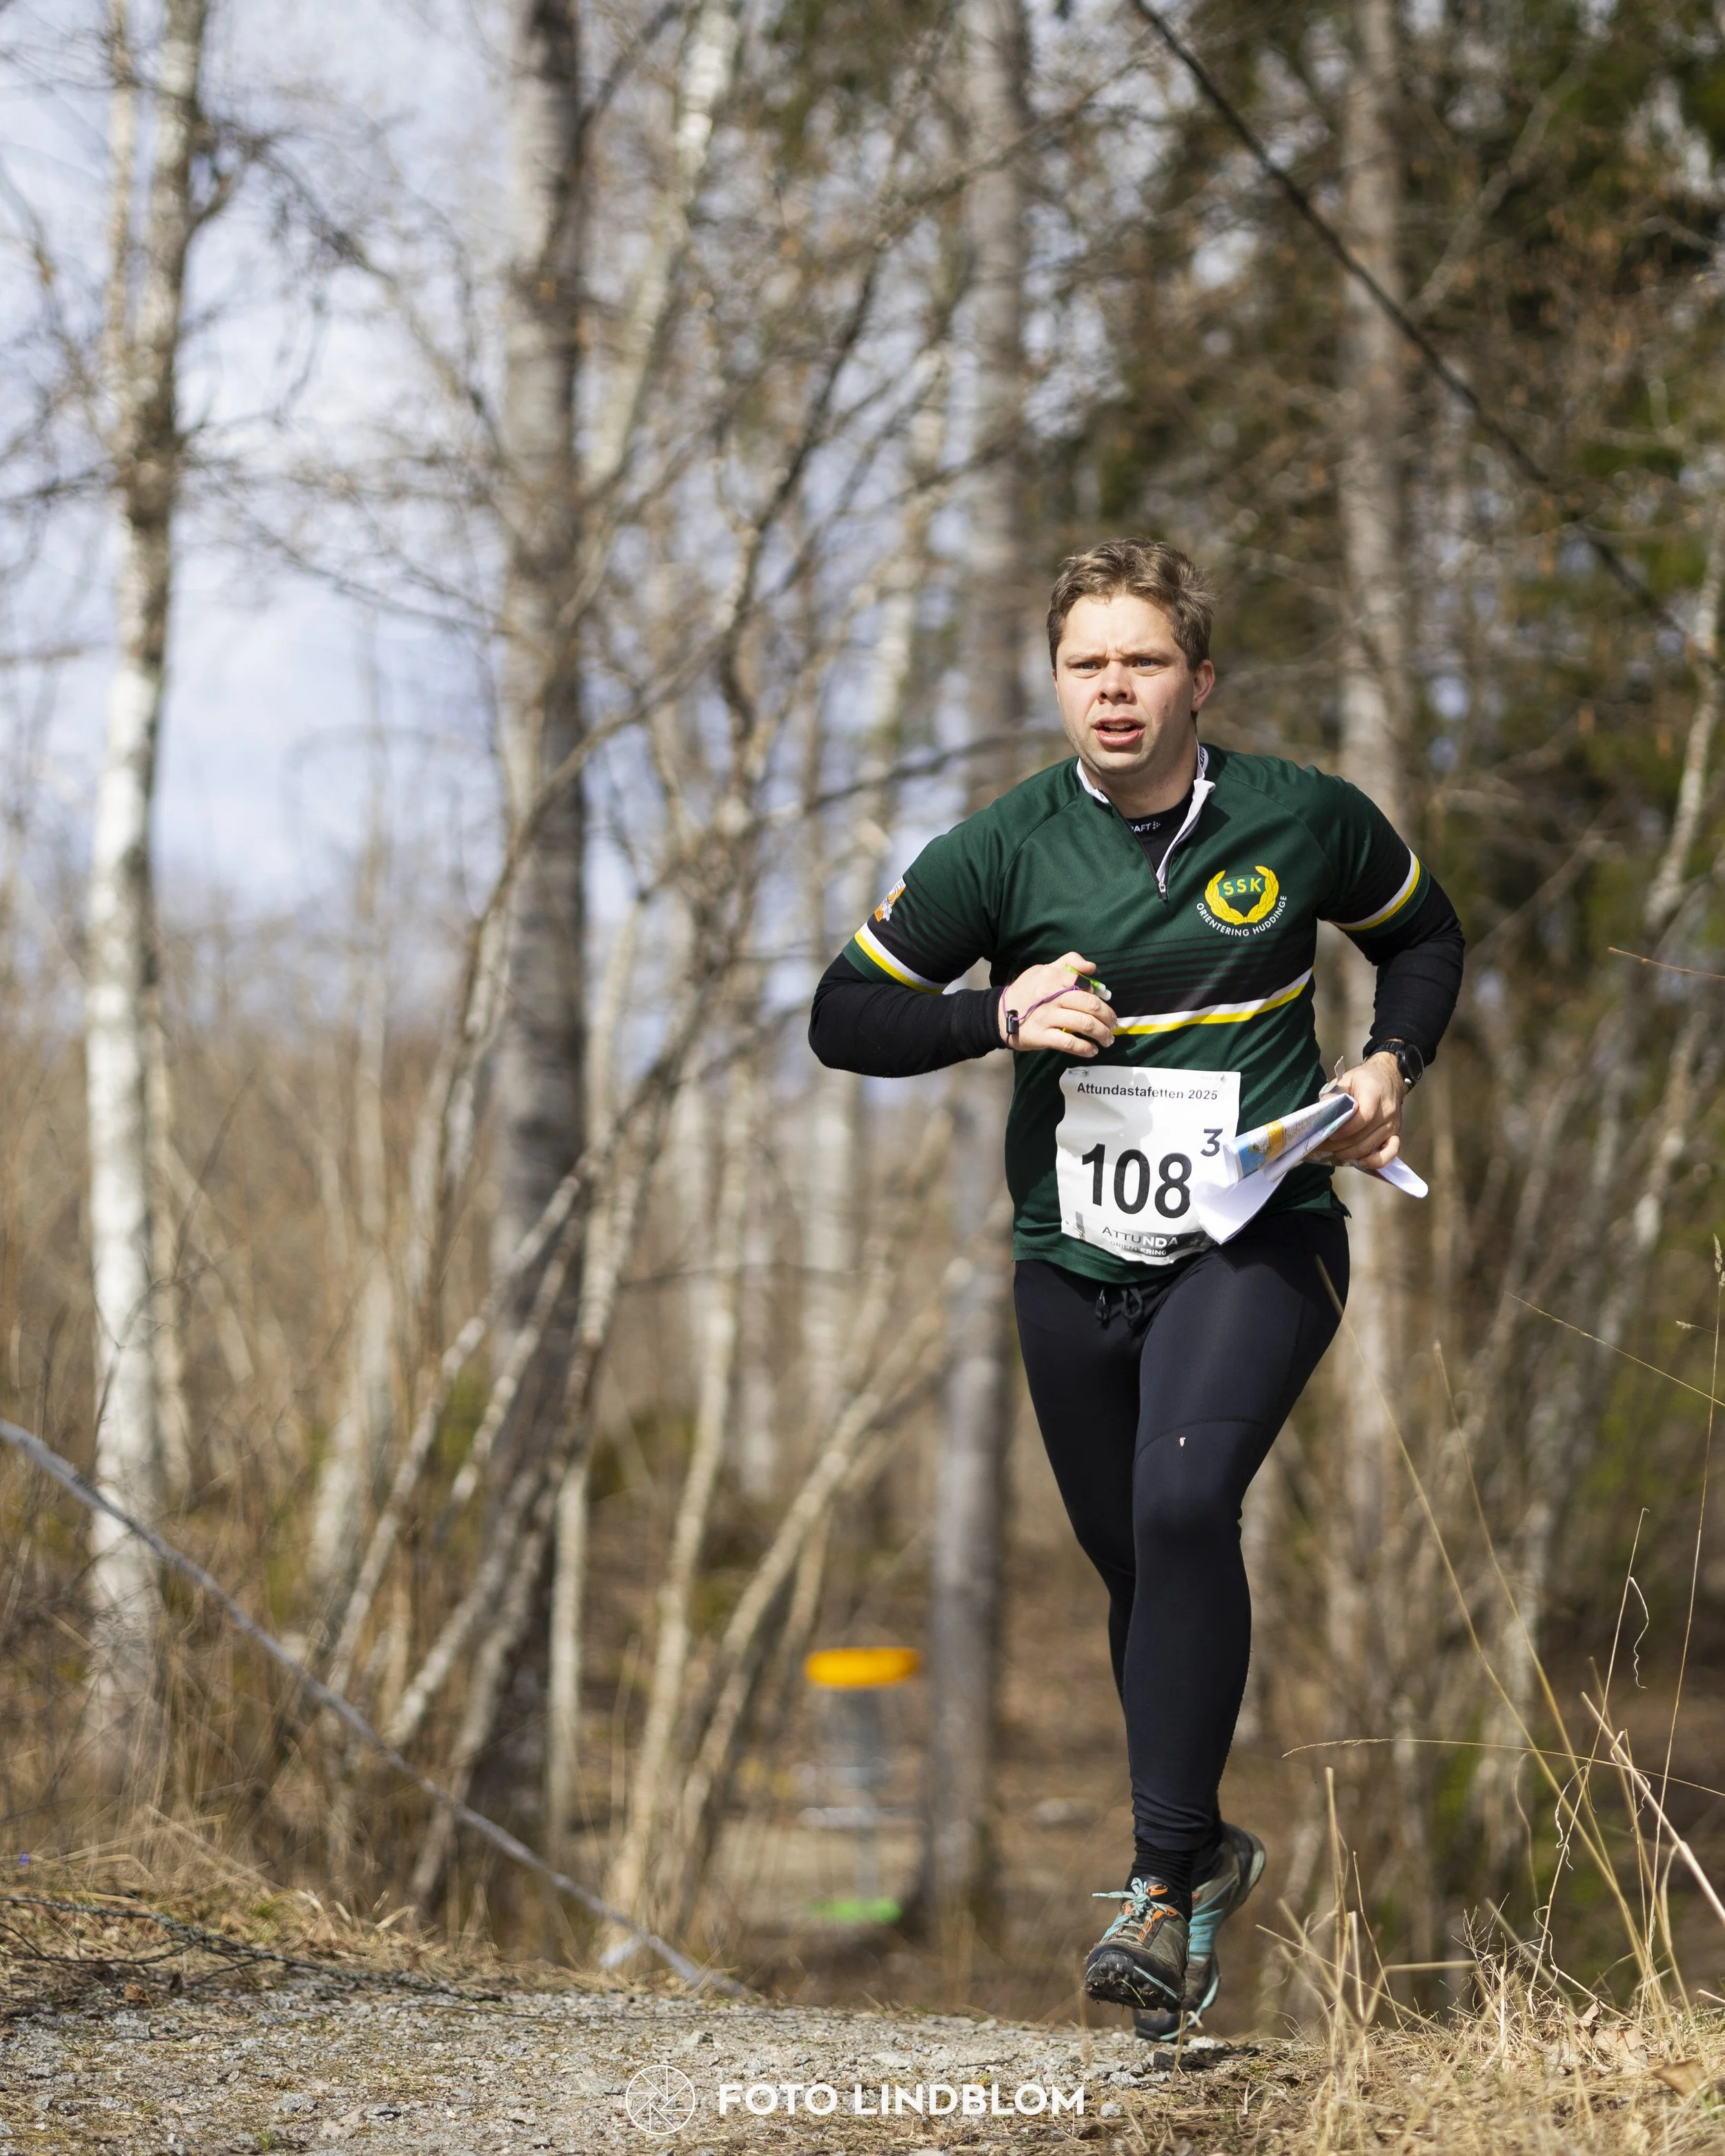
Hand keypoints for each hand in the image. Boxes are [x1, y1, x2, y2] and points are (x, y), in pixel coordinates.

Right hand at [998, 950, 1117, 1056]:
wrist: (997, 1013)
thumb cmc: (1025, 991)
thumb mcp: (1043, 969)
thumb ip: (1068, 963)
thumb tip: (1092, 967)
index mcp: (1054, 978)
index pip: (1085, 984)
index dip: (1099, 995)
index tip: (1105, 1004)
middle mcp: (1052, 997)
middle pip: (1090, 1005)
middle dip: (1108, 1017)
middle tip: (1113, 1025)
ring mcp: (1047, 1017)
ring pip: (1084, 1025)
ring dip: (1101, 1034)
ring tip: (1107, 1040)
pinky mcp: (1041, 1036)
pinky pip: (1069, 1043)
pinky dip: (1085, 1048)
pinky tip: (1091, 1050)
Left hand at [1313, 1052, 1405, 1170]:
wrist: (1389, 1077)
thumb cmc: (1365, 1079)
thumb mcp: (1347, 1079)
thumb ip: (1334, 1093)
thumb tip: (1323, 1108)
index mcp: (1374, 1095)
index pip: (1362, 1118)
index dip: (1344, 1129)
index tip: (1328, 1133)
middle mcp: (1386, 1113)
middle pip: (1362, 1137)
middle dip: (1339, 1145)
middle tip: (1321, 1145)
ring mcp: (1393, 1125)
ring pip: (1370, 1147)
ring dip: (1349, 1153)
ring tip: (1334, 1151)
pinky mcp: (1396, 1134)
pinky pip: (1391, 1153)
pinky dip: (1376, 1161)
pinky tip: (1361, 1162)